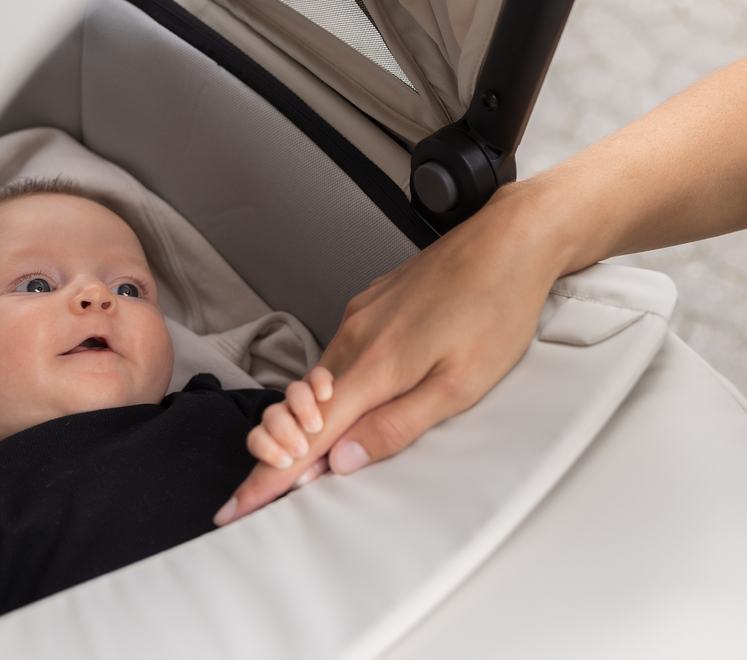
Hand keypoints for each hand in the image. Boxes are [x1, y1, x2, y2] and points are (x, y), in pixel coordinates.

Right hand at [214, 185, 561, 524]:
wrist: (506, 241)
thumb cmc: (494, 308)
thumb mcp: (459, 385)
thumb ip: (397, 426)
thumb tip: (345, 460)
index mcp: (375, 364)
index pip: (307, 434)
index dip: (269, 475)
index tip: (240, 504)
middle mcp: (356, 336)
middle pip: (300, 406)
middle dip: (284, 448)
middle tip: (291, 483)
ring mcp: (360, 316)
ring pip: (319, 379)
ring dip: (312, 417)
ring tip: (322, 448)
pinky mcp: (370, 303)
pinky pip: (339, 353)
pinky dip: (332, 385)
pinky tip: (353, 396)